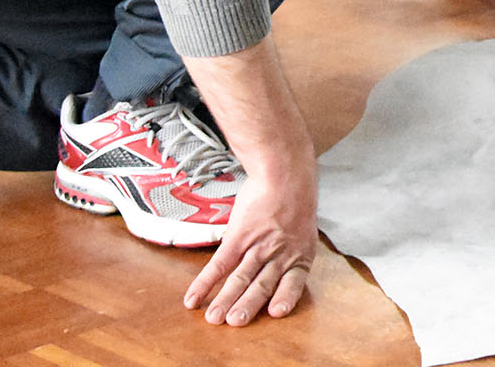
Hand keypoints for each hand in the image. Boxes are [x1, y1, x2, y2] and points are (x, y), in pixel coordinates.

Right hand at [183, 159, 317, 325]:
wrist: (284, 173)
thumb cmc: (294, 199)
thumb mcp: (301, 230)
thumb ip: (290, 252)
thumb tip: (276, 268)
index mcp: (300, 255)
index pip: (294, 283)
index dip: (284, 298)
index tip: (276, 312)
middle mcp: (280, 254)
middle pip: (262, 285)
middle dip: (247, 306)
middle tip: (234, 323)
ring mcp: (258, 245)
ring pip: (240, 278)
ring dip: (225, 300)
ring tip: (213, 319)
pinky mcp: (238, 237)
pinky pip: (219, 264)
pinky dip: (204, 283)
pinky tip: (193, 298)